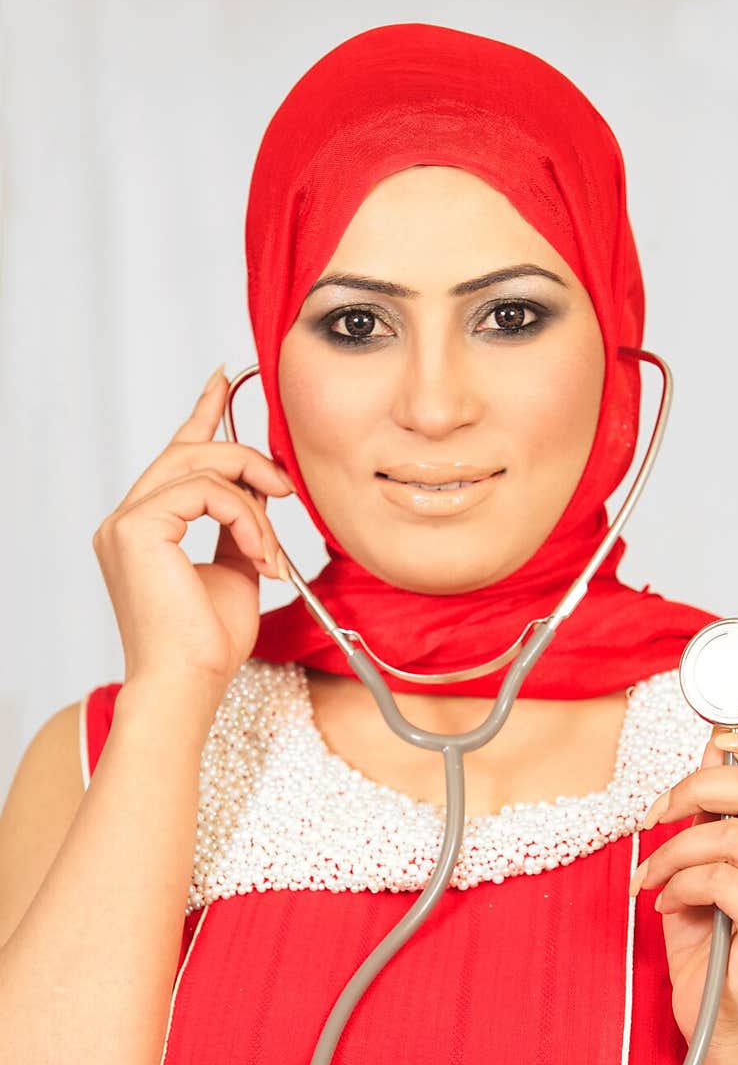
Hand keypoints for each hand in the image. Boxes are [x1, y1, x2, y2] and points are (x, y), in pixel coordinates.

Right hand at [92, 365, 295, 705]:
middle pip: (191, 453)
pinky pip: (206, 492)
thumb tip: (259, 496)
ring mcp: (125, 521)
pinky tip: (260, 555)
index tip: (226, 381)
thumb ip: (238, 530)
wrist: (189, 684)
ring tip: (273, 550)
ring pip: (202, 468)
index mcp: (143, 528)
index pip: (175, 456)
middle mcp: (126, 519)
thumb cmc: (207, 645)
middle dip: (246, 459)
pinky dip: (246, 519)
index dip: (204, 414)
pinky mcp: (137, 527)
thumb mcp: (234, 574)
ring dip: (254, 504)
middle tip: (286, 487)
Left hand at [632, 730, 737, 1051]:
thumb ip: (714, 808)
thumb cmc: (714, 939)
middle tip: (659, 812)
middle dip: (699, 788)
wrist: (719, 1019)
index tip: (724, 745)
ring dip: (673, 851)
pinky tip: (666, 903)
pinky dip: (676, 884)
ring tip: (653, 876)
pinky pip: (719, 879)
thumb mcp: (706, 859)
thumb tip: (715, 748)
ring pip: (732, 836)